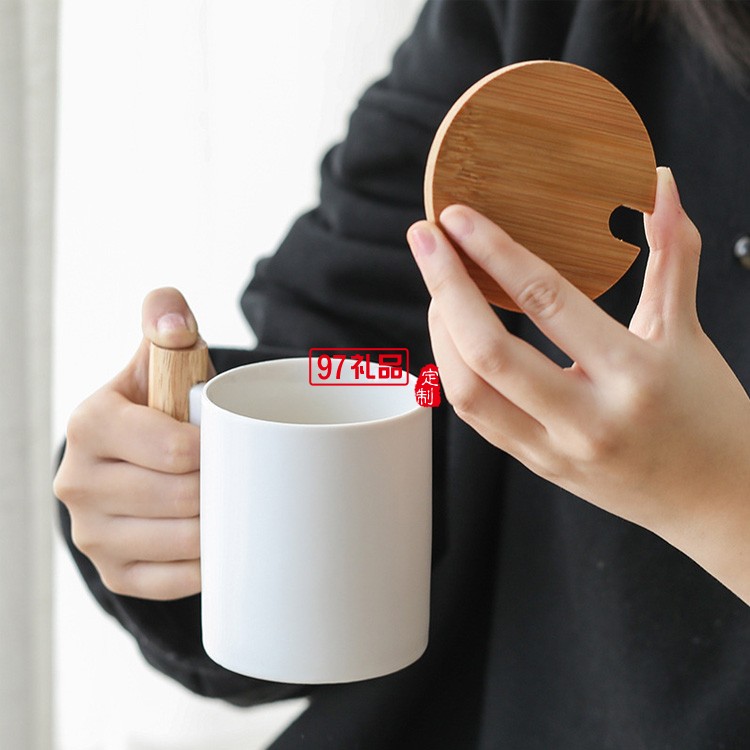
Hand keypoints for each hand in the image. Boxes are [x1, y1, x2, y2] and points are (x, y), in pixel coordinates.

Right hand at [54, 288, 214, 599]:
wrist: (139, 457)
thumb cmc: (163, 405)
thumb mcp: (163, 360)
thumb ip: (167, 323)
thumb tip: (175, 322)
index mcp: (90, 424)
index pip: (174, 449)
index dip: (218, 450)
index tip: (236, 443)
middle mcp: (78, 482)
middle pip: (181, 498)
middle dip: (221, 486)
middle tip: (244, 475)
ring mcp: (91, 534)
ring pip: (180, 543)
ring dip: (219, 527)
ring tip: (235, 504)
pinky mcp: (112, 573)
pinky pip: (172, 582)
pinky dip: (205, 565)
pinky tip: (218, 542)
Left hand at [407, 167, 749, 602]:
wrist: (717, 503)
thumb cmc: (710, 415)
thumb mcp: (689, 332)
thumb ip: (672, 255)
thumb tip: (661, 184)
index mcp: (633, 374)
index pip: (546, 302)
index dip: (494, 252)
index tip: (458, 218)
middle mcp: (586, 419)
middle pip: (487, 352)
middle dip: (444, 286)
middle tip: (425, 239)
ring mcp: (554, 450)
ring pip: (468, 390)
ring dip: (441, 330)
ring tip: (439, 287)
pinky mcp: (536, 465)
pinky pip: (476, 416)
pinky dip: (455, 368)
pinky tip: (454, 335)